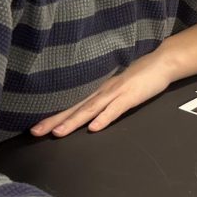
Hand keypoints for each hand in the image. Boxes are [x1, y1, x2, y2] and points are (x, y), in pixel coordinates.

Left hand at [31, 49, 174, 136]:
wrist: (162, 63)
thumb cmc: (141, 77)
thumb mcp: (118, 90)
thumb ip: (105, 101)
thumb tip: (90, 113)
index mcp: (98, 92)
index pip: (72, 106)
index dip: (53, 117)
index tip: (35, 128)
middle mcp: (102, 92)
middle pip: (75, 108)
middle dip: (54, 121)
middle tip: (35, 132)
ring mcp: (116, 93)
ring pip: (90, 109)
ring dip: (73, 121)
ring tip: (58, 133)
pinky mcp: (130, 96)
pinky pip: (115, 109)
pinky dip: (104, 118)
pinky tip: (93, 128)